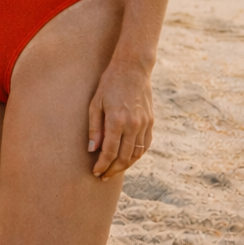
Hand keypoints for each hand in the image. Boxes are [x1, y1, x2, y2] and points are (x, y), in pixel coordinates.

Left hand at [88, 57, 153, 178]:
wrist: (133, 68)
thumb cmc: (109, 83)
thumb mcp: (96, 103)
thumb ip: (94, 128)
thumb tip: (92, 150)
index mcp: (117, 121)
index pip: (110, 152)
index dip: (102, 165)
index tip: (96, 172)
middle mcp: (133, 125)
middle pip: (124, 158)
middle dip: (113, 170)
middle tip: (103, 176)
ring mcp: (144, 124)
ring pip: (136, 154)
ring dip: (126, 165)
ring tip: (114, 170)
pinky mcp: (151, 121)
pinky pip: (145, 145)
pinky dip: (137, 155)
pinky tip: (129, 158)